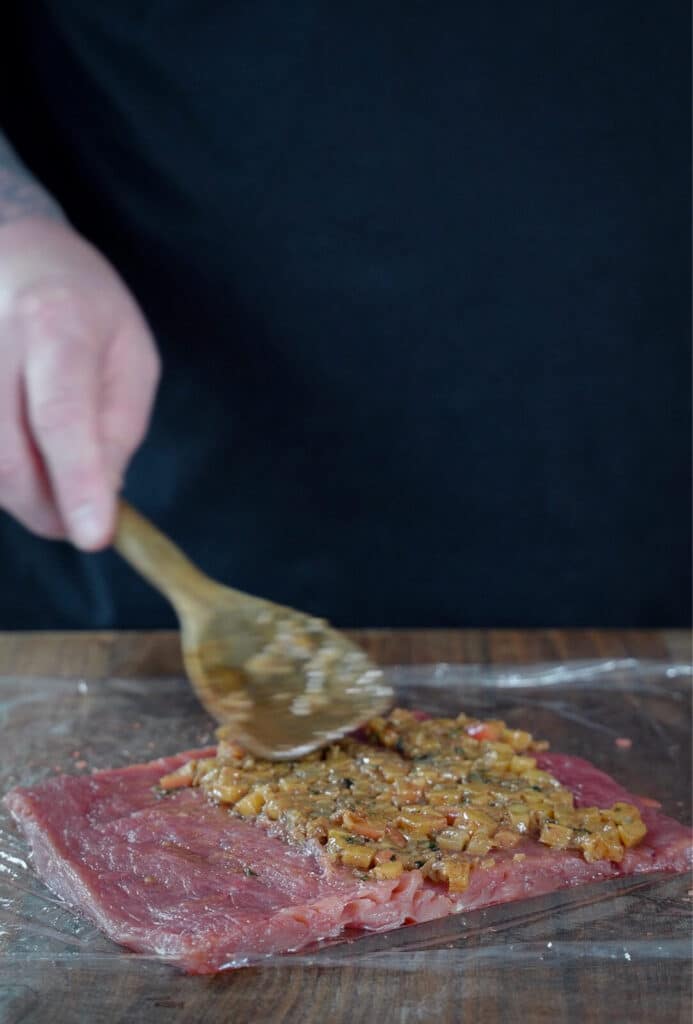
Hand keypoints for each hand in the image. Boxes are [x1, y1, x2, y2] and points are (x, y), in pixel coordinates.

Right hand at [0, 217, 159, 548]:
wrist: (12, 250)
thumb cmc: (85, 306)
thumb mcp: (130, 356)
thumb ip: (118, 427)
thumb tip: (100, 498)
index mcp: (56, 323)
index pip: (61, 414)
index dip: (77, 481)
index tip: (93, 536)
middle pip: (7, 455)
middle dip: (47, 508)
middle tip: (76, 523)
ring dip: (20, 495)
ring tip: (54, 478)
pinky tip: (22, 455)